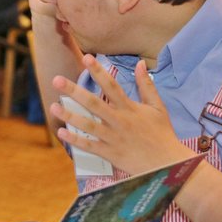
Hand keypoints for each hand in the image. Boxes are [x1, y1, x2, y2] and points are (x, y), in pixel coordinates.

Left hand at [49, 54, 194, 174]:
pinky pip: (90, 146)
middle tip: (56, 80)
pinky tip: (62, 133)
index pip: (111, 86)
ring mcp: (113, 138)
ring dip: (70, 116)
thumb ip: (147, 85)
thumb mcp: (158, 107)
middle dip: (74, 91)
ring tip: (53, 107)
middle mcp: (119, 121)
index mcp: (129, 108)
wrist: (168, 164)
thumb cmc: (162, 134)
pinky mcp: (111, 154)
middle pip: (94, 103)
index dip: (99, 71)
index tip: (86, 58)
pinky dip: (76, 141)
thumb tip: (140, 64)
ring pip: (88, 125)